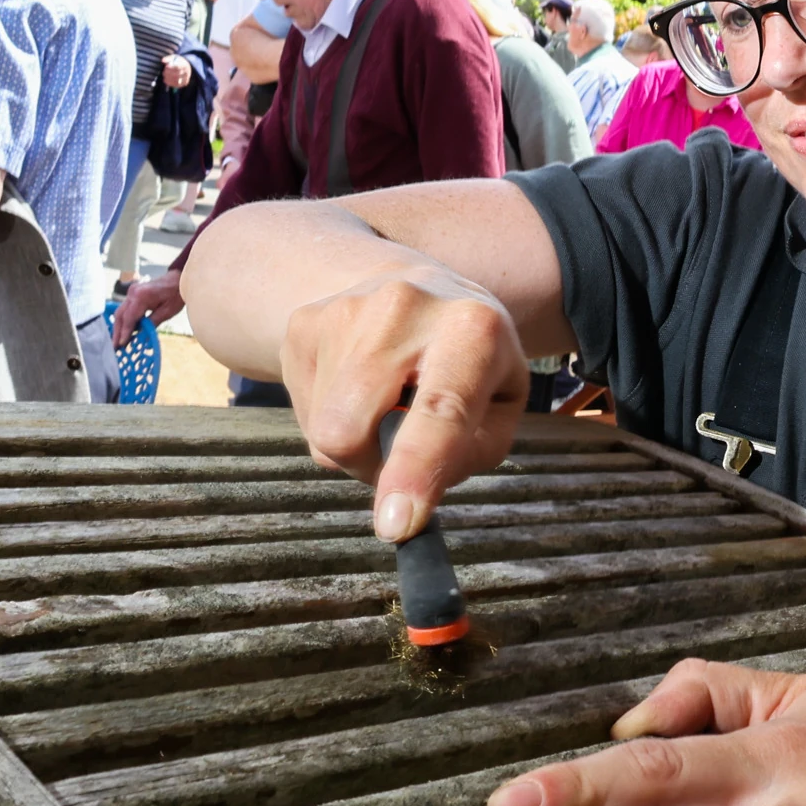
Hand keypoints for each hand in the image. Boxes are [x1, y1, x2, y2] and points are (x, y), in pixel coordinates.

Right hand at [116, 274, 183, 345]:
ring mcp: (131, 292)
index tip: (122, 344)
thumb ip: (151, 323)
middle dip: (117, 332)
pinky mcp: (132, 293)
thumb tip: (140, 335)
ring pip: (121, 312)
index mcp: (141, 296)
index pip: (129, 318)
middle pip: (120, 315)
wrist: (177, 279)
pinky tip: (124, 331)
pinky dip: (124, 320)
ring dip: (119, 327)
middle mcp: (132, 293)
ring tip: (117, 342)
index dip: (125, 332)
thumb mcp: (166, 312)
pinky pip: (125, 308)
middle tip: (115, 347)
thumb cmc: (175, 295)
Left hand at [160, 53, 192, 88]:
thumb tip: (163, 61)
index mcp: (184, 65)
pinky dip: (169, 82)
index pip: (178, 67)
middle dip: (168, 73)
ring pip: (176, 80)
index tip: (166, 66)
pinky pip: (175, 85)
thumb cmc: (178, 62)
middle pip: (176, 74)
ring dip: (168, 78)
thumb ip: (168, 59)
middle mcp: (186, 73)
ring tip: (165, 75)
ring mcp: (185, 79)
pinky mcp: (183, 84)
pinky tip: (166, 79)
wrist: (186, 67)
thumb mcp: (174, 57)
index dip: (171, 67)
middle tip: (164, 71)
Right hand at [280, 265, 530, 540]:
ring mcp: (344, 310)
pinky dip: (333, 417)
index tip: (396, 525)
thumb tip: (408, 487)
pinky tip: (360, 386)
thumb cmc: (469, 357)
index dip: (415, 471)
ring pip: (325, 431)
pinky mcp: (304, 322)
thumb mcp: (502, 401)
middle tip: (403, 448)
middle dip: (372, 466)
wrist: (409, 280)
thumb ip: (471, 451)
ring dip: (356, 444)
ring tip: (385, 405)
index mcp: (473, 328)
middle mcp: (404, 308)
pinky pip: (304, 414)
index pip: (440, 410)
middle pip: (350, 430)